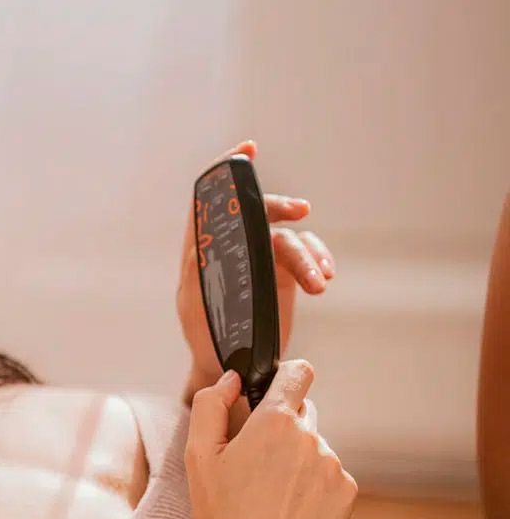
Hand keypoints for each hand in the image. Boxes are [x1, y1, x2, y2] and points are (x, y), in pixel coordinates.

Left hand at [176, 140, 335, 386]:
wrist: (232, 368)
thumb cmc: (206, 337)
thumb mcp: (195, 306)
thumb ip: (198, 272)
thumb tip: (203, 240)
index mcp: (206, 249)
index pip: (210, 200)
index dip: (227, 171)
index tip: (247, 150)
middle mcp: (235, 247)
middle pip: (259, 210)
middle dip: (280, 205)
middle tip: (300, 211)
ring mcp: (262, 259)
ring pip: (289, 237)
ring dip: (307, 254)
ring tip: (319, 281)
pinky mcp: (284, 274)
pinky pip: (305, 254)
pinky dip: (317, 261)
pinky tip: (324, 279)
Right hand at [184, 360, 357, 518]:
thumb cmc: (223, 517)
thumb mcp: (198, 457)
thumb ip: (210, 406)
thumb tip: (230, 381)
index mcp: (274, 422)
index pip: (297, 373)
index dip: (284, 377)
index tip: (275, 390)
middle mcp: (310, 437)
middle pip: (302, 415)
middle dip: (282, 430)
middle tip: (256, 465)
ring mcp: (332, 465)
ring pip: (314, 448)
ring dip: (297, 462)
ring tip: (270, 497)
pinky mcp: (346, 492)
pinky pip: (329, 477)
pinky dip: (313, 488)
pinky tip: (289, 510)